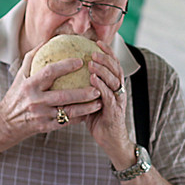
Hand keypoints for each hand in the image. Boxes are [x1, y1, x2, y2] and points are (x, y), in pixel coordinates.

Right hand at [0, 46, 105, 140]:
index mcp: (29, 85)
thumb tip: (48, 40)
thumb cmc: (17, 94)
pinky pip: (66, 122)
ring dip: (86, 108)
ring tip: (100, 101)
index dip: (65, 66)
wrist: (6, 122)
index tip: (81, 61)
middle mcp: (35, 101)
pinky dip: (80, 117)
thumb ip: (33, 57)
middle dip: (82, 93)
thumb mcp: (20, 75)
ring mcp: (41, 115)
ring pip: (68, 112)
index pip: (49, 73)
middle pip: (63, 96)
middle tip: (97, 87)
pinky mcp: (45, 127)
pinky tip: (91, 112)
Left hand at [81, 43, 131, 160]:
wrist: (111, 141)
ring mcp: (118, 101)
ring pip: (114, 81)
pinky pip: (108, 96)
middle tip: (94, 50)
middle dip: (106, 58)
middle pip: (116, 69)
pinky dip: (101, 86)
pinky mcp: (115, 112)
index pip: (113, 65)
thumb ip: (84, 88)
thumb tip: (66, 75)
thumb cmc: (98, 120)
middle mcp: (119, 91)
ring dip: (103, 70)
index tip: (97, 42)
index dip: (107, 53)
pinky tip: (93, 80)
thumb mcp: (91, 100)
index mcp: (114, 86)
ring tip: (92, 63)